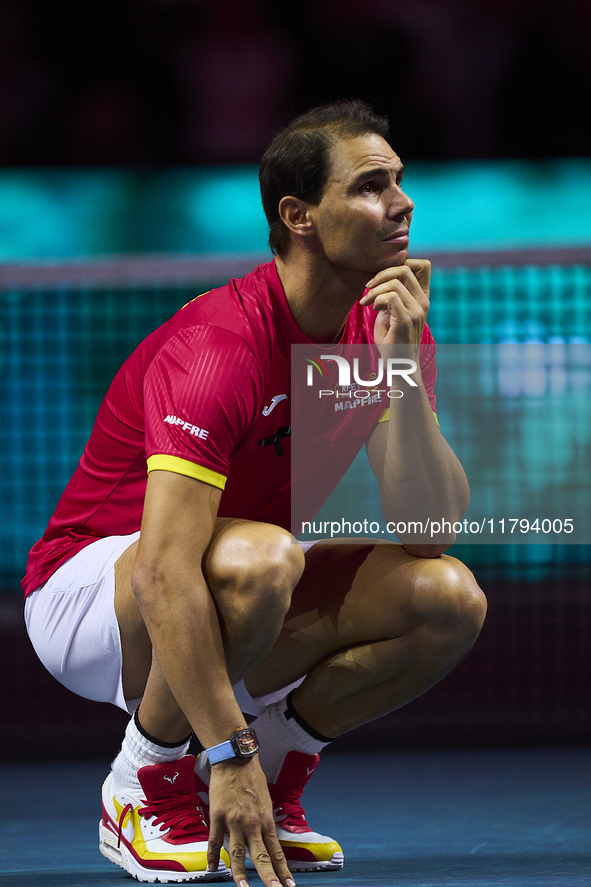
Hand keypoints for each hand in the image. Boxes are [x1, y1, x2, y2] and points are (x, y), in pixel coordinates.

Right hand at [207, 756, 294, 886]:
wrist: (235, 759)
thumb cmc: (252, 778)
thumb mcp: (265, 800)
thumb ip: (264, 821)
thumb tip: (265, 838)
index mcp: (265, 819)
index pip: (275, 850)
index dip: (282, 869)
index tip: (289, 884)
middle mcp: (252, 824)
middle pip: (260, 856)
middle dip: (268, 877)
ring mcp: (234, 821)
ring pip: (237, 854)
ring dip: (240, 874)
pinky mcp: (218, 816)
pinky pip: (214, 841)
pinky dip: (213, 856)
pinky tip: (213, 869)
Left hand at [360, 259, 430, 347]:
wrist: (398, 363)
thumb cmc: (392, 337)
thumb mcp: (392, 309)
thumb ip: (392, 292)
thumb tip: (381, 274)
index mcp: (422, 296)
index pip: (423, 265)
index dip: (400, 263)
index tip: (382, 277)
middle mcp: (423, 301)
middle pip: (405, 269)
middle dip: (381, 274)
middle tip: (369, 287)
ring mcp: (417, 311)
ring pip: (394, 283)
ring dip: (374, 291)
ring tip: (367, 302)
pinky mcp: (406, 320)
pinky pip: (390, 297)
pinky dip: (377, 300)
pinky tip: (373, 309)